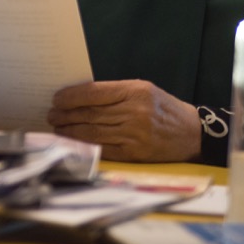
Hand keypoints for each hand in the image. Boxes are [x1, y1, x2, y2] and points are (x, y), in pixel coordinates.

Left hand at [47, 80, 200, 162]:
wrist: (192, 133)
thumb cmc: (164, 109)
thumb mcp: (144, 90)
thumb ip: (116, 93)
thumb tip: (81, 98)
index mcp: (137, 91)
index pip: (95, 92)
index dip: (72, 96)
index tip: (57, 98)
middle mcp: (135, 112)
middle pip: (91, 113)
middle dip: (66, 114)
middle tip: (51, 114)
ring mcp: (135, 134)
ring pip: (93, 132)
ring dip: (70, 131)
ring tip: (57, 128)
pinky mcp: (134, 153)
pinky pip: (103, 149)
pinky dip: (85, 146)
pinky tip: (73, 143)